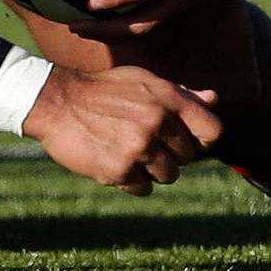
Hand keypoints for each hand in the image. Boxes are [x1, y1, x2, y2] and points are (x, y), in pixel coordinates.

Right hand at [23, 65, 222, 194]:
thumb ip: (180, 94)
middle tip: (145, 142)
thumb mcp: (141, 81)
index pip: (212, 130)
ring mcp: (138, 148)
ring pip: (168, 176)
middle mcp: (157, 122)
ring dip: (152, 170)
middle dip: (171, 154)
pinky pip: (143, 189)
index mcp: (166, 98)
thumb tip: (214, 99)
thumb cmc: (103, 90)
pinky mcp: (120, 170)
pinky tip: (115, 162)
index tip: (187, 141)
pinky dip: (132, 182)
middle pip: (188, 158)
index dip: (203, 140)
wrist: (56, 102)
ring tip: (128, 152)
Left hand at [72, 0, 270, 39]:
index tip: (91, 6)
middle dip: (112, 31)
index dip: (120, 0)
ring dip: (123, 30)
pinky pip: (164, 15)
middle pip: (148, 23)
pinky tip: (116, 10)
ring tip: (89, 27)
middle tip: (76, 27)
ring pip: (156, 24)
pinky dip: (138, 18)